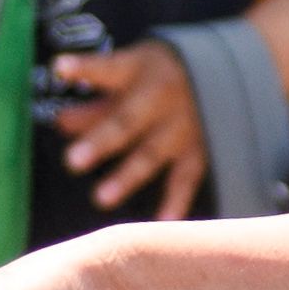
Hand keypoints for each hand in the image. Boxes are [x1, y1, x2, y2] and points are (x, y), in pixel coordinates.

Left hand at [52, 38, 205, 217]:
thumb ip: (97, 104)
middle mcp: (161, 97)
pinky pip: (187, 177)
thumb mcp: (131, 77)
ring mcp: (183, 125)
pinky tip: (162, 221)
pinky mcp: (201, 149)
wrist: (228, 72)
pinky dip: (176, 200)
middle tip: (73, 161)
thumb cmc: (160, 76)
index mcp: (139, 70)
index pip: (107, 69)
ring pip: (153, 152)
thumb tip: (60, 125)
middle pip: (128, 120)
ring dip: (127, 175)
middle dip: (101, 140)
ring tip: (102, 198)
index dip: (85, 69)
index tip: (60, 69)